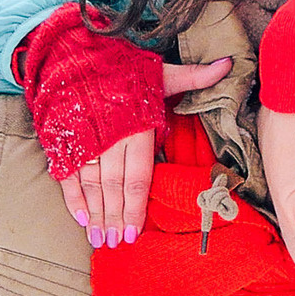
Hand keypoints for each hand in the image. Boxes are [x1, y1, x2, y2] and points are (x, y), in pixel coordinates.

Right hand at [54, 59, 231, 244]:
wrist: (74, 51)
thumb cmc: (122, 66)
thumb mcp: (160, 70)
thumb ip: (194, 75)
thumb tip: (229, 64)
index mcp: (134, 128)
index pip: (137, 178)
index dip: (136, 208)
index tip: (135, 234)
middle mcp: (108, 140)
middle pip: (113, 188)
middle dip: (115, 219)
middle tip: (116, 244)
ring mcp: (84, 142)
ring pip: (91, 186)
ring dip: (96, 215)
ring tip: (100, 239)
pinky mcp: (65, 141)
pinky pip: (68, 175)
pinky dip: (73, 198)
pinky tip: (81, 219)